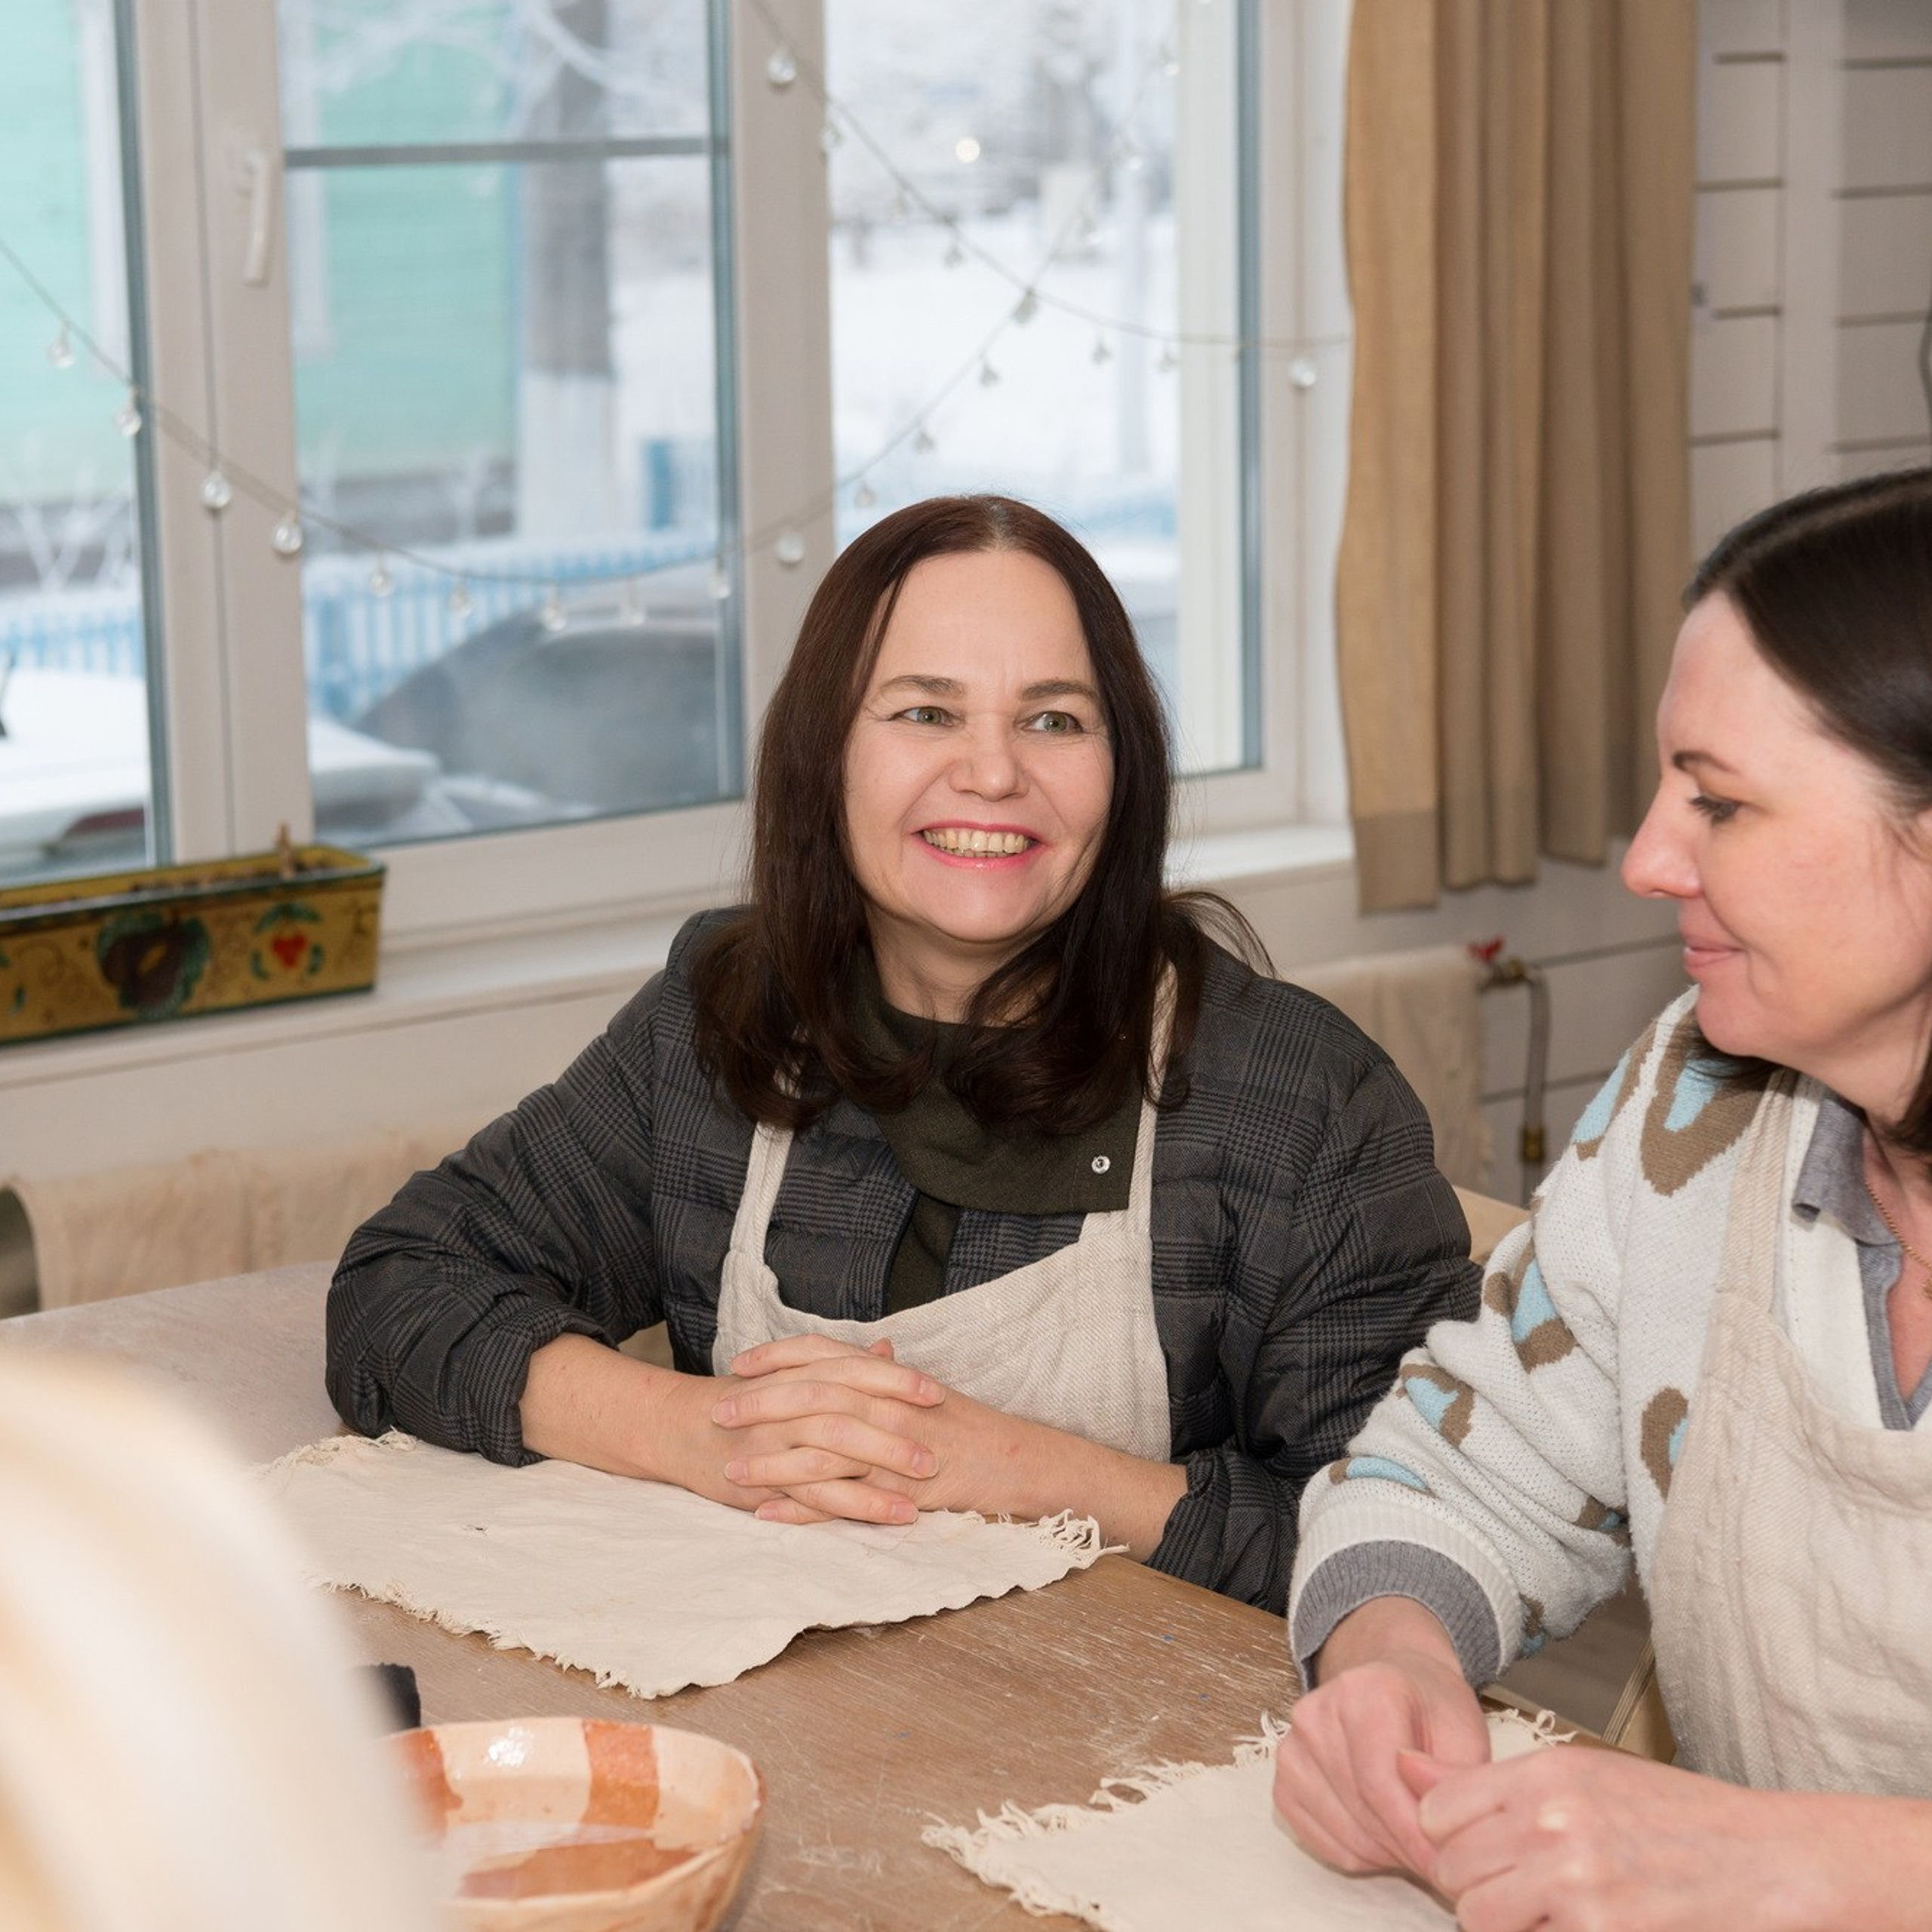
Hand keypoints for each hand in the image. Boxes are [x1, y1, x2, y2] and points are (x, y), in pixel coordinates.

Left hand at [722, 1335, 1188, 1551]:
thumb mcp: (928, 1395)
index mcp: (890, 1379)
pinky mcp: (901, 1490)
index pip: (824, 1353)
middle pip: (811, 1394)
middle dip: (760, 1403)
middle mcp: (887, 1405)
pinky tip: (768, 1517)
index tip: (741, 1364)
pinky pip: (843, 1499)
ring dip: (770, 1460)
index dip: (779, 1356)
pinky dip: (802, 1508)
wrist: (1023, 1463)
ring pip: (820, 1448)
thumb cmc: (974, 1430)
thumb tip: (869, 1351)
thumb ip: (892, 1376)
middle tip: (717, 1411)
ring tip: (729, 1471)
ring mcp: (893, 1447)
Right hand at [1272, 1598, 1489, 1878]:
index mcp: (1362, 1691)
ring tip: (1415, 1842)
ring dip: (1385, 1854)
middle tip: (1442, 1862)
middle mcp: (1315, 1713)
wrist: (1397, 1688)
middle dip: (1405, 1849)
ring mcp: (1293, 1746)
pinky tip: (1385, 1837)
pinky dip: (1357, 1853)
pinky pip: (1318, 1839)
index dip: (1415, 1834)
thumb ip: (1453, 1782)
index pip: (1379, 1782)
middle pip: (1360, 1809)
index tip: (1447, 1864)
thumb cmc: (1433, 1712)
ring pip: (1341, 1831)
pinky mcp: (1284, 1777)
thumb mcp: (1465, 1735)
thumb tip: (1435, 1830)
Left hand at [1402, 1747, 1867, 1931]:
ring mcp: (1575, 1883)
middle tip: (1522, 1890)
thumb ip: (1494, 1784)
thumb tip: (1405, 1768)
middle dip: (1476, 1887)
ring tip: (1546, 1913)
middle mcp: (1552, 1822)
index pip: (1438, 1812)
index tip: (1483, 1853)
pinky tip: (1575, 1925)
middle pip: (1452, 1871)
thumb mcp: (1588, 1777)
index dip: (1453, 1841)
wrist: (1769, 1863)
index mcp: (1547, 1775)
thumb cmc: (1680, 1820)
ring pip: (1477, 1917)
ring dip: (1502, 1922)